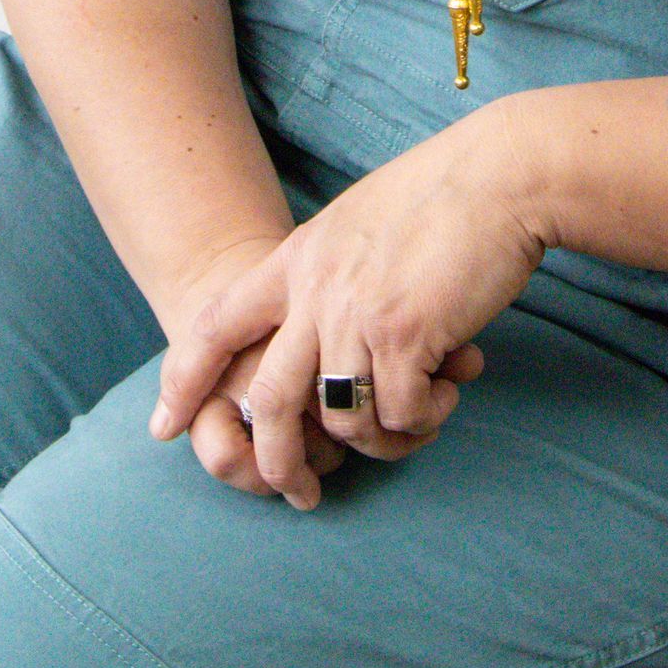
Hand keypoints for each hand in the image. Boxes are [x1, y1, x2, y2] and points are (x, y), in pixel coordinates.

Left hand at [150, 99, 543, 508]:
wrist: (503, 174)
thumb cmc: (447, 193)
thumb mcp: (361, 219)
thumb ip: (330, 270)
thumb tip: (327, 319)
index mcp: (298, 258)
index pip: (216, 323)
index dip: (185, 378)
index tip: (164, 426)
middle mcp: (315, 289)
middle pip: (267, 400)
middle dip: (276, 462)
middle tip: (300, 492)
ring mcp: (355, 314)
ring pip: (338, 420)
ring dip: (380, 440)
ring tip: (418, 420)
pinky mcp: (404, 336)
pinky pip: (397, 415)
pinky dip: (423, 419)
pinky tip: (447, 394)